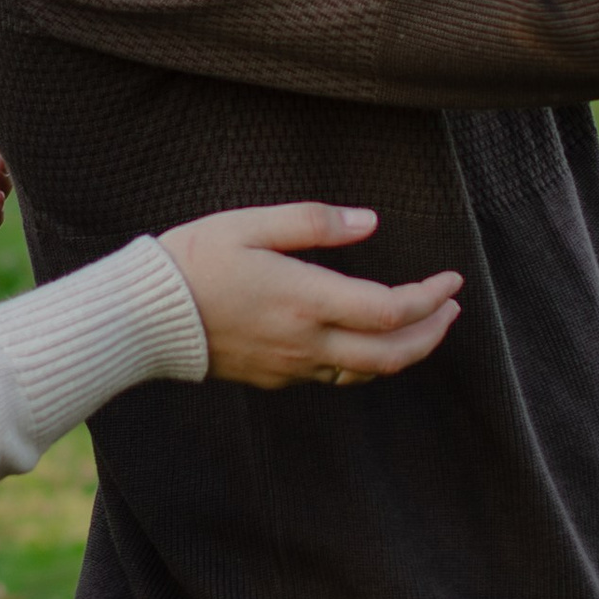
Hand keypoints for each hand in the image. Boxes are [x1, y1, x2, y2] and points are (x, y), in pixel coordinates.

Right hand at [157, 203, 462, 390]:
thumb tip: (371, 221)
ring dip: (406, 351)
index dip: (431, 298)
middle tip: (453, 308)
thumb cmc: (195, 260)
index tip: (452, 279)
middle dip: (433, 332)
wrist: (146, 317)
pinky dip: (368, 360)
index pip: (391, 310)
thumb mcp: (251, 225)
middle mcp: (307, 342)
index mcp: (306, 300)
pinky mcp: (276, 377)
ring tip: (425, 326)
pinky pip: (336, 376)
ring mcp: (292, 366)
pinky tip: (370, 339)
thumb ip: (315, 222)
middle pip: (392, 354)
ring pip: (368, 372)